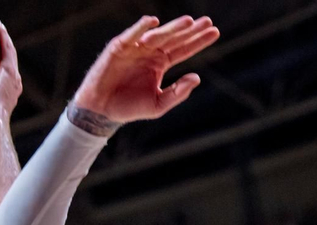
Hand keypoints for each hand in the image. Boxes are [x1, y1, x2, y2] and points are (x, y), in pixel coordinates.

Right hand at [72, 15, 217, 125]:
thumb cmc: (128, 108)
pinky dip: (141, 28)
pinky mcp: (119, 47)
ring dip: (173, 28)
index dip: (198, 41)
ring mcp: (135, 48)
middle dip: (190, 30)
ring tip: (189, 22)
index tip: (215, 32)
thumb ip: (177, 93)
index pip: (183, 49)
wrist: (101, 111)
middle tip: (207, 21)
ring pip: (157, 35)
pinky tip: (154, 22)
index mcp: (160, 63)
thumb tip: (197, 77)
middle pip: (174, 38)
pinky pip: (132, 35)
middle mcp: (150, 52)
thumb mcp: (158, 105)